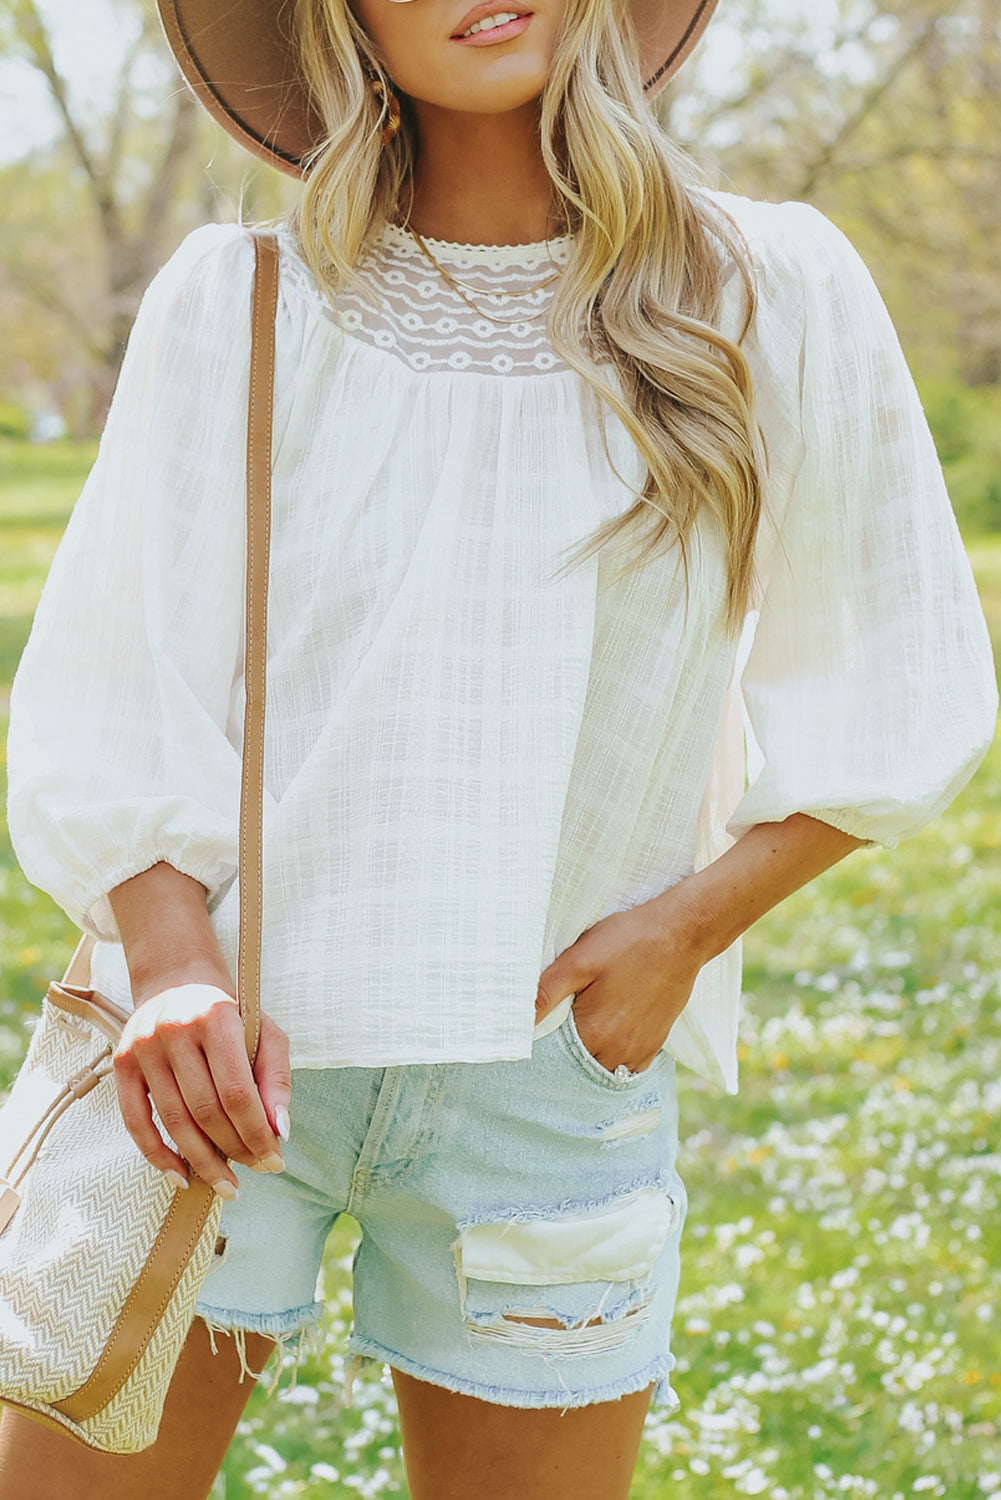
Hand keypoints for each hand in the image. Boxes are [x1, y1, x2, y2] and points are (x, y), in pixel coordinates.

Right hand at [113, 983, 291, 1198]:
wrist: (177, 979)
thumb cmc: (229, 1013)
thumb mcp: (264, 1032)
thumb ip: (276, 1078)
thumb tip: (279, 1131)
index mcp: (216, 1018)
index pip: (237, 1092)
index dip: (257, 1134)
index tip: (275, 1160)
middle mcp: (175, 1031)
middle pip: (206, 1111)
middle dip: (235, 1150)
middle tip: (255, 1171)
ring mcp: (143, 1048)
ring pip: (174, 1121)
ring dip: (202, 1161)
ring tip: (226, 1183)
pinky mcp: (122, 1063)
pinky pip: (136, 1121)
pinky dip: (158, 1155)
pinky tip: (181, 1176)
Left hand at [536, 895, 703, 1074]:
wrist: (680, 934)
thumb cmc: (628, 941)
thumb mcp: (580, 959)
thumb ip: (547, 991)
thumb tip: (518, 1020)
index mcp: (594, 1032)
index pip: (556, 1060)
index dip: (544, 1050)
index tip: (537, 1038)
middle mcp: (618, 1050)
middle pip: (581, 1067)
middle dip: (566, 1057)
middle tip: (558, 1034)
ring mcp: (640, 1049)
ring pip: (606, 1070)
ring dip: (592, 1060)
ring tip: (582, 1036)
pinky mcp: (657, 1042)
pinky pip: (631, 1067)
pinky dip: (617, 1060)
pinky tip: (609, 1040)